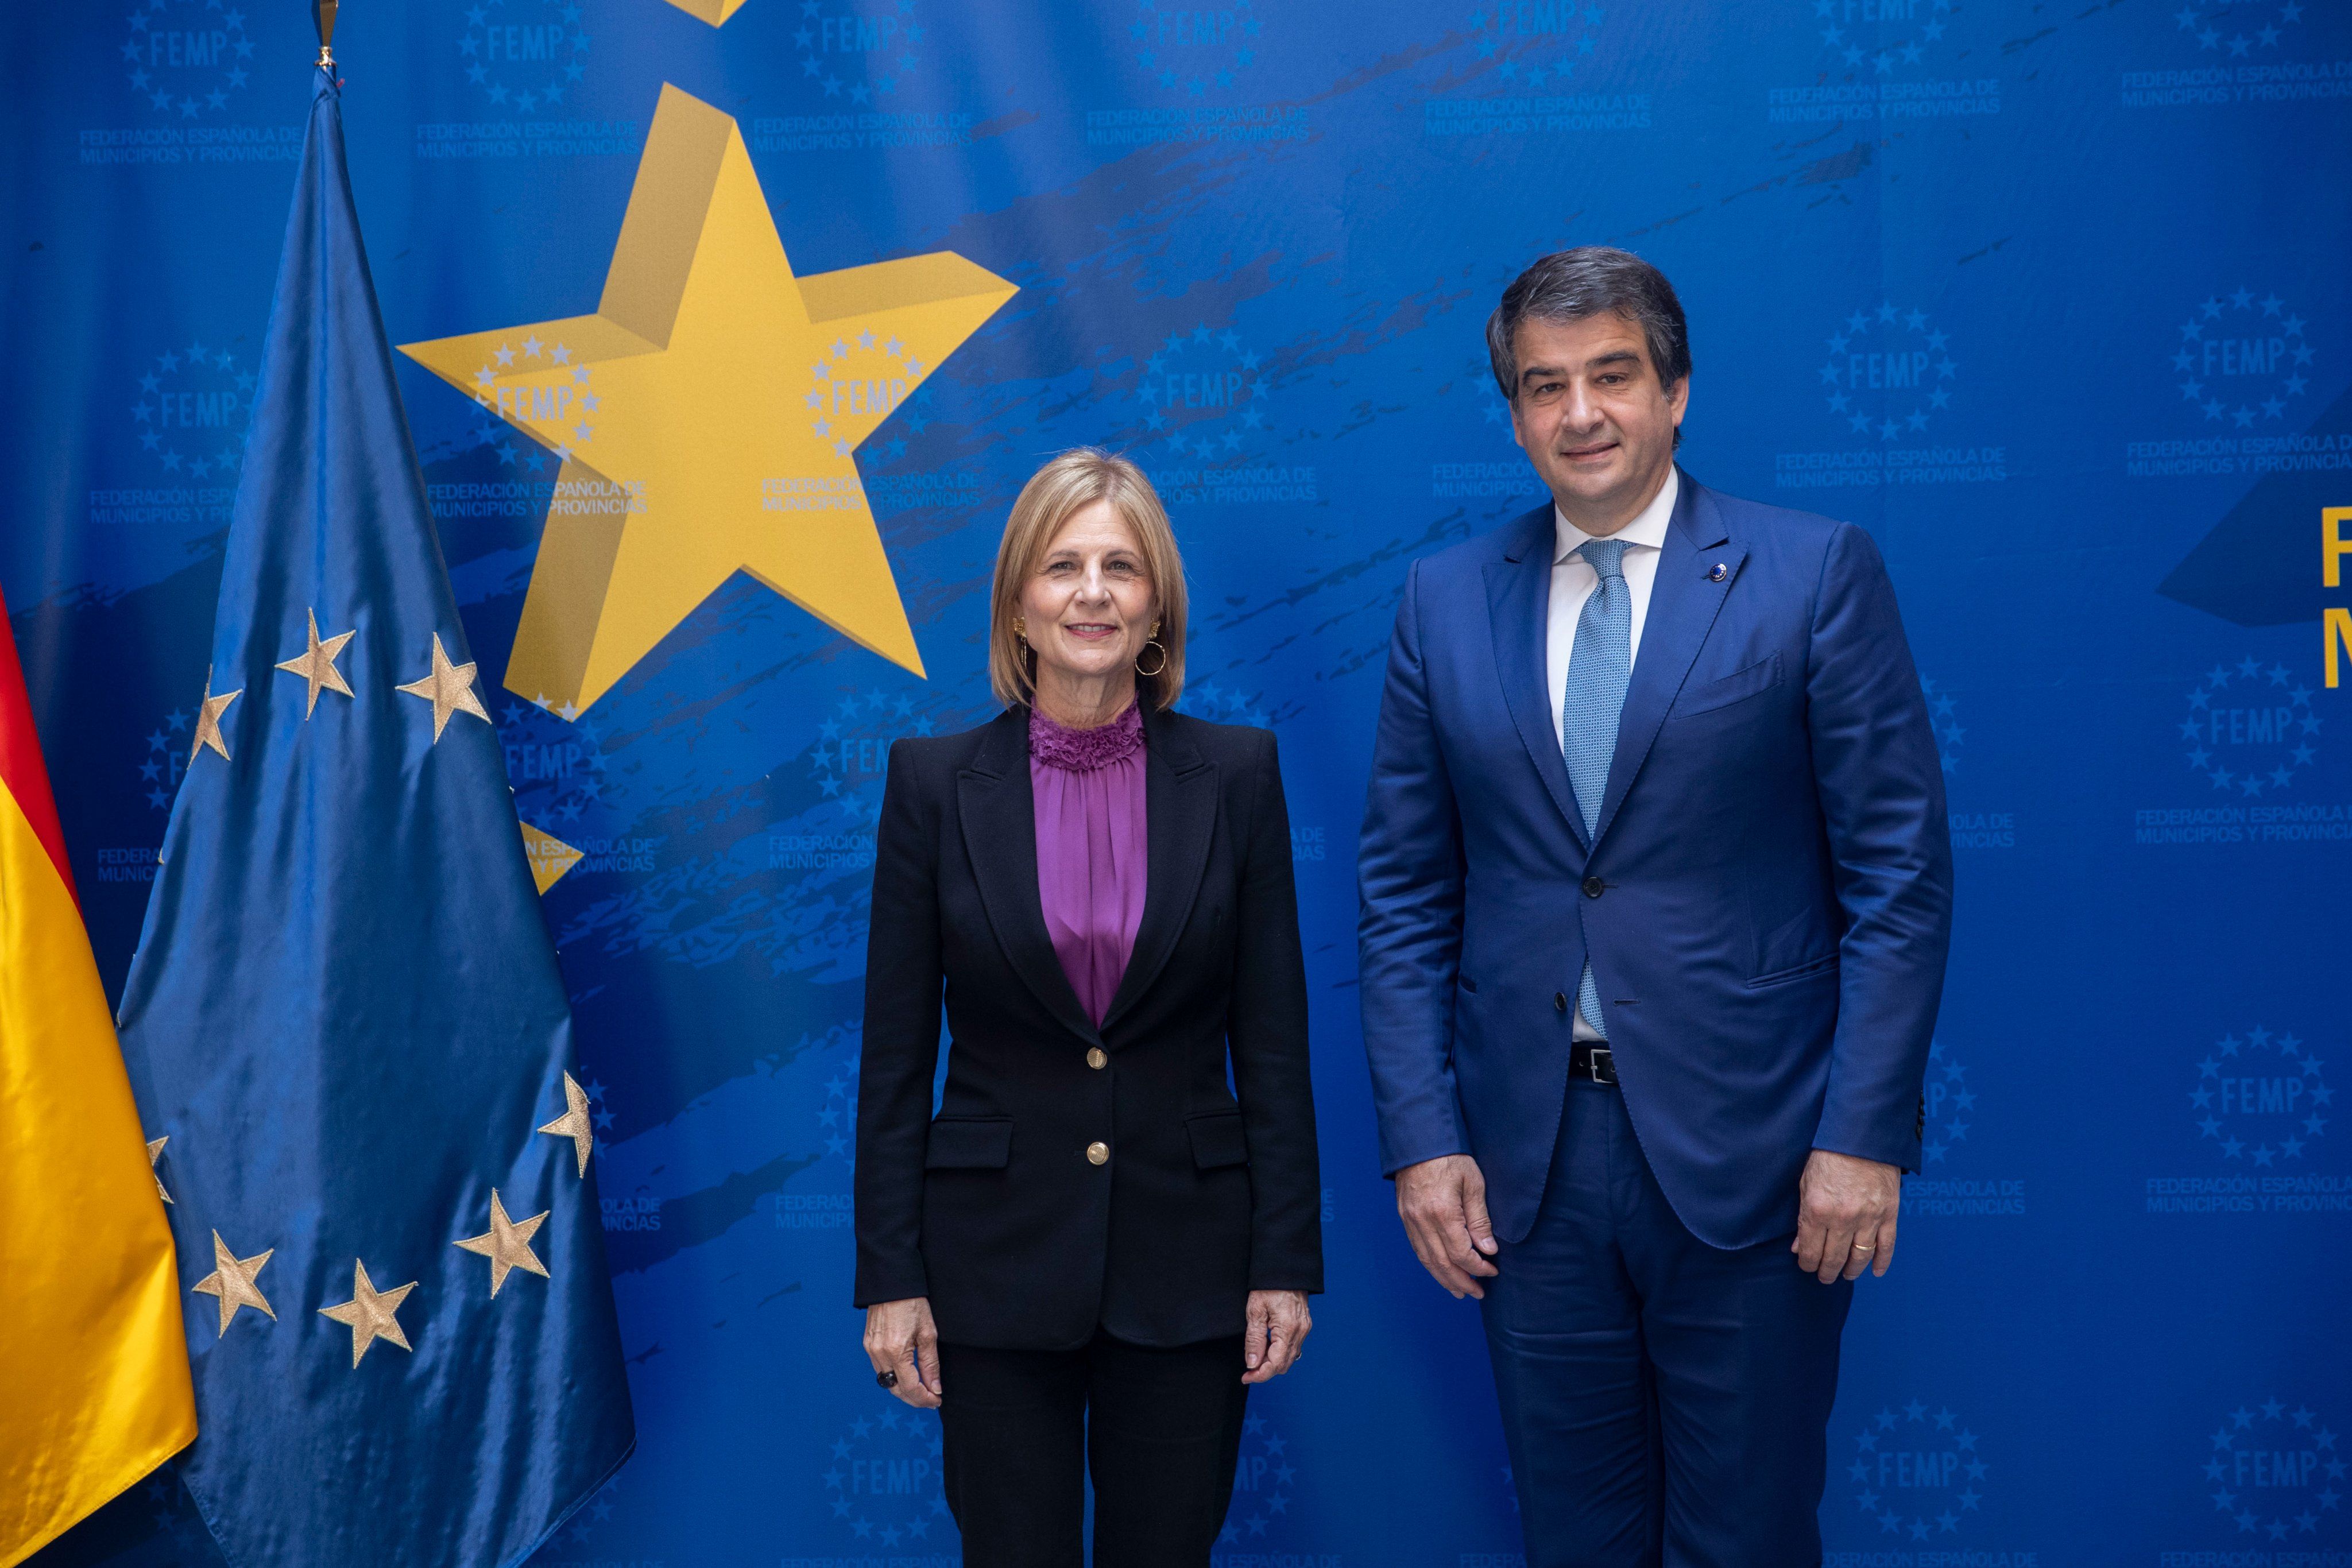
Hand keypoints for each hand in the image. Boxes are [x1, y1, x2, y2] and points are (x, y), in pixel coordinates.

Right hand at [863, 1297, 943, 1407]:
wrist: (892, 1282)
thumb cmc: (913, 1303)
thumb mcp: (928, 1333)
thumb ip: (930, 1364)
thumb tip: (935, 1387)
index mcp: (895, 1351)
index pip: (910, 1387)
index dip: (924, 1398)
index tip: (937, 1400)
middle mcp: (879, 1353)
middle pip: (895, 1389)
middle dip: (914, 1398)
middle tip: (931, 1400)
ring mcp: (870, 1349)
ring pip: (886, 1382)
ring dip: (903, 1390)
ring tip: (921, 1391)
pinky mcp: (867, 1344)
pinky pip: (880, 1369)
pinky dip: (893, 1377)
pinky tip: (906, 1376)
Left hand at [1242, 1290, 1310, 1383]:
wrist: (1285, 1268)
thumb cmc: (1268, 1286)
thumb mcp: (1255, 1311)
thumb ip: (1254, 1340)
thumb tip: (1252, 1364)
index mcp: (1288, 1329)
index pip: (1276, 1364)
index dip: (1259, 1375)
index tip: (1245, 1377)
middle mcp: (1301, 1332)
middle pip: (1284, 1364)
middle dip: (1265, 1370)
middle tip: (1248, 1368)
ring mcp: (1305, 1329)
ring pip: (1290, 1358)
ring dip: (1273, 1362)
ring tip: (1256, 1356)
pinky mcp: (1304, 1325)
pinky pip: (1294, 1347)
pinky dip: (1281, 1352)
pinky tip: (1268, 1346)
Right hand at [1395, 1153, 1499, 1298]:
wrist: (1419, 1139)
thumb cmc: (1450, 1156)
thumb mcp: (1473, 1183)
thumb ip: (1480, 1219)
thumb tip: (1488, 1250)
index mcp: (1442, 1213)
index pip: (1461, 1253)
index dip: (1478, 1267)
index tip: (1492, 1271)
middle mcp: (1422, 1221)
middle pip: (1442, 1263)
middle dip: (1462, 1281)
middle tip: (1478, 1292)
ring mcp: (1410, 1220)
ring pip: (1427, 1260)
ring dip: (1444, 1278)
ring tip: (1459, 1291)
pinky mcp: (1404, 1217)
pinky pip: (1417, 1248)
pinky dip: (1430, 1264)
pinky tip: (1441, 1270)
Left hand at [1793, 1149, 1900, 1282]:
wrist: (1862, 1135)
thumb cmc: (1828, 1156)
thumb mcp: (1805, 1183)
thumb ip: (1802, 1217)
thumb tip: (1798, 1246)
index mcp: (1817, 1210)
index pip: (1810, 1250)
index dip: (1807, 1263)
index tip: (1806, 1266)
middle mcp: (1842, 1219)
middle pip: (1834, 1257)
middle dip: (1826, 1271)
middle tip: (1824, 1277)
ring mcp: (1869, 1218)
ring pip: (1860, 1256)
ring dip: (1851, 1270)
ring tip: (1845, 1275)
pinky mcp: (1889, 1214)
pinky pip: (1887, 1245)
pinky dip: (1881, 1261)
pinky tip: (1875, 1272)